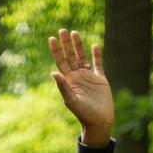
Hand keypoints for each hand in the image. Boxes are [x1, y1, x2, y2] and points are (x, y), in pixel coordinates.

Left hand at [48, 29, 113, 147]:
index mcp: (69, 81)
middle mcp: (77, 77)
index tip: (51, 38)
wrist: (99, 122)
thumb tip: (53, 73)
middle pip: (70, 57)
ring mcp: (88, 77)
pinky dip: (96, 55)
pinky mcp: (100, 80)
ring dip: (78, 46)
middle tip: (62, 30)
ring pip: (82, 57)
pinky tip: (94, 46)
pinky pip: (98, 64)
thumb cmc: (84, 114)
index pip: (60, 62)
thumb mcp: (72, 100)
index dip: (56, 50)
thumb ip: (63, 86)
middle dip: (66, 44)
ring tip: (74, 32)